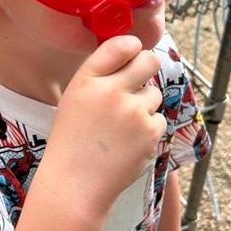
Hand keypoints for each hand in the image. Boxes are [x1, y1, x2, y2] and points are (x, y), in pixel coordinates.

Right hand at [41, 36, 164, 212]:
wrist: (75, 184)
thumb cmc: (72, 141)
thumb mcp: (74, 98)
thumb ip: (100, 76)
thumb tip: (132, 55)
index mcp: (88, 80)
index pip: (120, 45)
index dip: (131, 46)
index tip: (132, 52)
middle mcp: (112, 91)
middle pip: (149, 61)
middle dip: (148, 66)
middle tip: (139, 81)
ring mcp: (134, 112)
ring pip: (154, 93)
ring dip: (145, 104)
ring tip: (122, 125)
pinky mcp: (150, 133)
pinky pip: (158, 119)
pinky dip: (148, 128)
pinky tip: (128, 142)